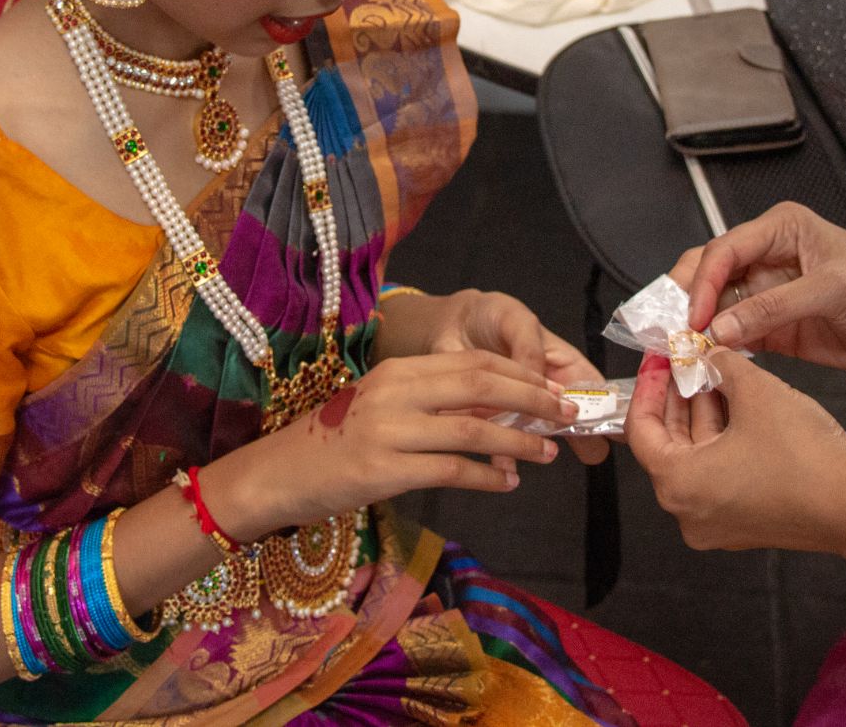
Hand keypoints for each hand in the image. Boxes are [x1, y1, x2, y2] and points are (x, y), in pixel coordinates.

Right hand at [209, 349, 576, 538]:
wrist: (279, 473)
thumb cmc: (334, 440)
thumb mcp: (379, 404)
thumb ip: (427, 399)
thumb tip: (493, 407)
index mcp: (397, 370)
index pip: (472, 362)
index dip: (519, 373)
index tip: (553, 387)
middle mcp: (394, 393)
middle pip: (479, 385)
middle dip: (531, 399)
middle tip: (566, 413)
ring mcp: (388, 431)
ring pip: (472, 429)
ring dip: (518, 441)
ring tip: (547, 452)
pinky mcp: (383, 471)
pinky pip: (451, 471)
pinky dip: (487, 477)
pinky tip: (507, 484)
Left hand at [429, 291, 610, 462]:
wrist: (451, 322)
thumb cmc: (493, 316)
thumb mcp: (516, 321)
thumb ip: (529, 350)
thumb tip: (540, 387)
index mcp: (563, 365)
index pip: (594, 391)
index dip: (608, 410)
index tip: (617, 430)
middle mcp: (546, 391)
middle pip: (573, 420)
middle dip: (580, 437)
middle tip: (589, 451)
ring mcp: (520, 407)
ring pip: (539, 434)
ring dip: (538, 445)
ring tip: (539, 452)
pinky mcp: (490, 417)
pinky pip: (501, 441)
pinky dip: (502, 453)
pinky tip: (502, 462)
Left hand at [626, 352, 845, 560]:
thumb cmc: (803, 454)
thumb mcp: (756, 391)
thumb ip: (722, 364)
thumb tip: (709, 353)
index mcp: (677, 484)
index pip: (641, 428)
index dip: (649, 384)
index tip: (660, 357)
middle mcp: (687, 512)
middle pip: (668, 443)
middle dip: (678, 396)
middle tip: (687, 358)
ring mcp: (715, 522)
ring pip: (696, 457)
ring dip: (703, 413)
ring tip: (715, 371)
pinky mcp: (742, 523)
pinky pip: (717, 474)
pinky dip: (721, 439)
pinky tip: (737, 402)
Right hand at [671, 203, 845, 375]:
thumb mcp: (832, 290)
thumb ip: (773, 308)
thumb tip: (720, 329)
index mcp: (781, 230)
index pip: (725, 250)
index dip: (703, 282)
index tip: (693, 316)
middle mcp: (769, 258)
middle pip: (710, 274)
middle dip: (687, 299)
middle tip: (671, 329)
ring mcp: (770, 296)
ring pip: (717, 308)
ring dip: (698, 327)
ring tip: (680, 349)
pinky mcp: (777, 331)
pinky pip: (737, 337)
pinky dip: (719, 348)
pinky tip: (706, 360)